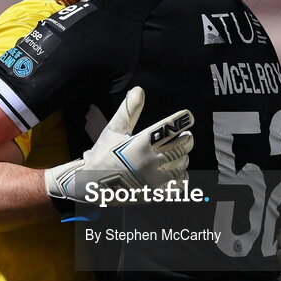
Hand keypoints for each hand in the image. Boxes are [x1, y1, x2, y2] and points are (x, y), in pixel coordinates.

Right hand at [45, 87, 193, 203]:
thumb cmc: (104, 154)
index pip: (168, 128)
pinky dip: (181, 175)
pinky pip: (179, 182)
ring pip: (183, 163)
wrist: (93, 184)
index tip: (187, 116)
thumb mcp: (114, 130)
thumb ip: (129, 111)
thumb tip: (139, 90)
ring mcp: (154, 178)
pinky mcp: (155, 191)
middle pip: (182, 145)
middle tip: (185, 135)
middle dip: (186, 138)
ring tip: (176, 153)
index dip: (181, 120)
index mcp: (140, 143)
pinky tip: (173, 170)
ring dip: (183, 156)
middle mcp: (149, 160)